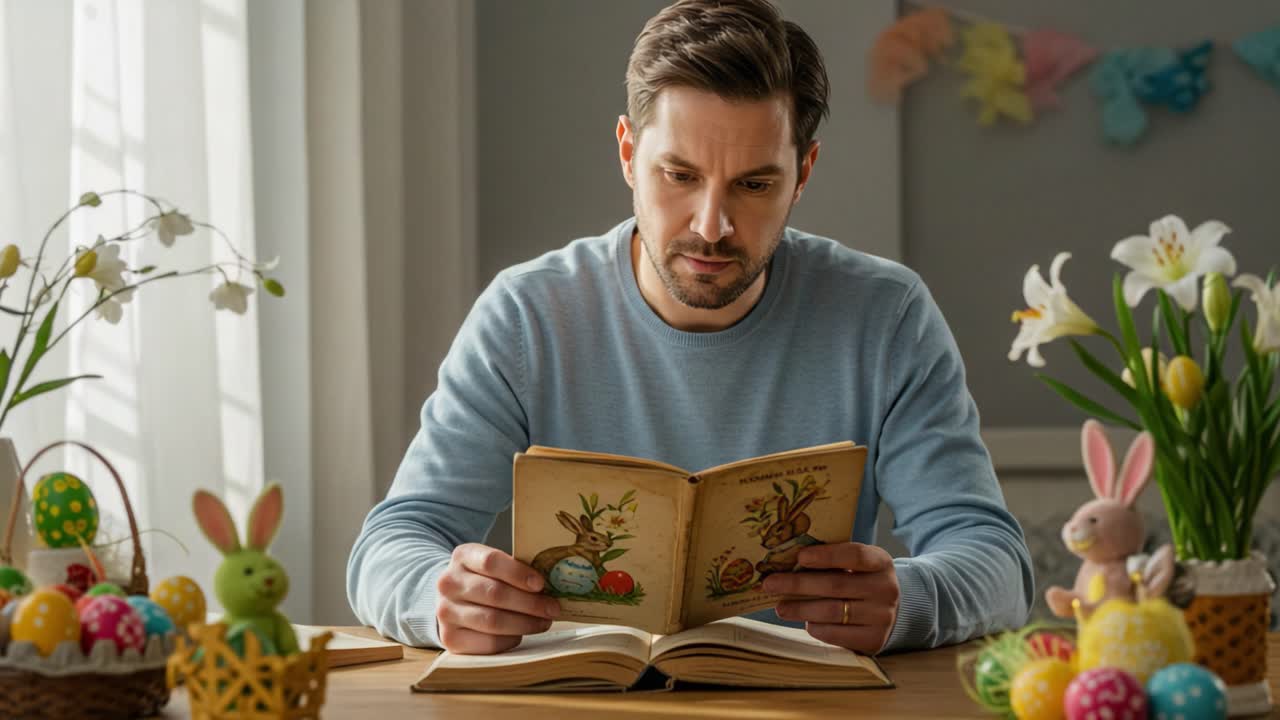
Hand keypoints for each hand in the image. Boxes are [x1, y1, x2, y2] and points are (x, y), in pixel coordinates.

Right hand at [435, 543, 560, 653]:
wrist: (452, 601)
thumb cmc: (484, 580)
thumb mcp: (494, 566)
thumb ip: (515, 570)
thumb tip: (554, 583)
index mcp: (463, 556)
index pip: (491, 561)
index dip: (518, 573)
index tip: (541, 584)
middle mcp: (449, 583)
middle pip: (495, 593)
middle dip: (530, 603)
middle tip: (552, 608)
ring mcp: (446, 612)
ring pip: (493, 620)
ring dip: (525, 623)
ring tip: (543, 622)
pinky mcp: (450, 638)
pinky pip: (488, 642)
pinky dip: (510, 639)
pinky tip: (521, 634)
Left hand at [763, 542, 898, 654]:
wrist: (892, 613)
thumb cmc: (862, 582)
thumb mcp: (857, 566)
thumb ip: (832, 562)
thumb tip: (787, 562)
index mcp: (881, 562)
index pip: (854, 555)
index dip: (826, 556)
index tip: (799, 556)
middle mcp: (886, 588)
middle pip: (836, 585)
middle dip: (798, 584)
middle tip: (770, 584)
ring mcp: (882, 616)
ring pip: (833, 611)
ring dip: (801, 609)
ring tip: (780, 607)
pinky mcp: (874, 639)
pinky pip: (838, 634)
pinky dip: (817, 628)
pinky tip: (806, 623)